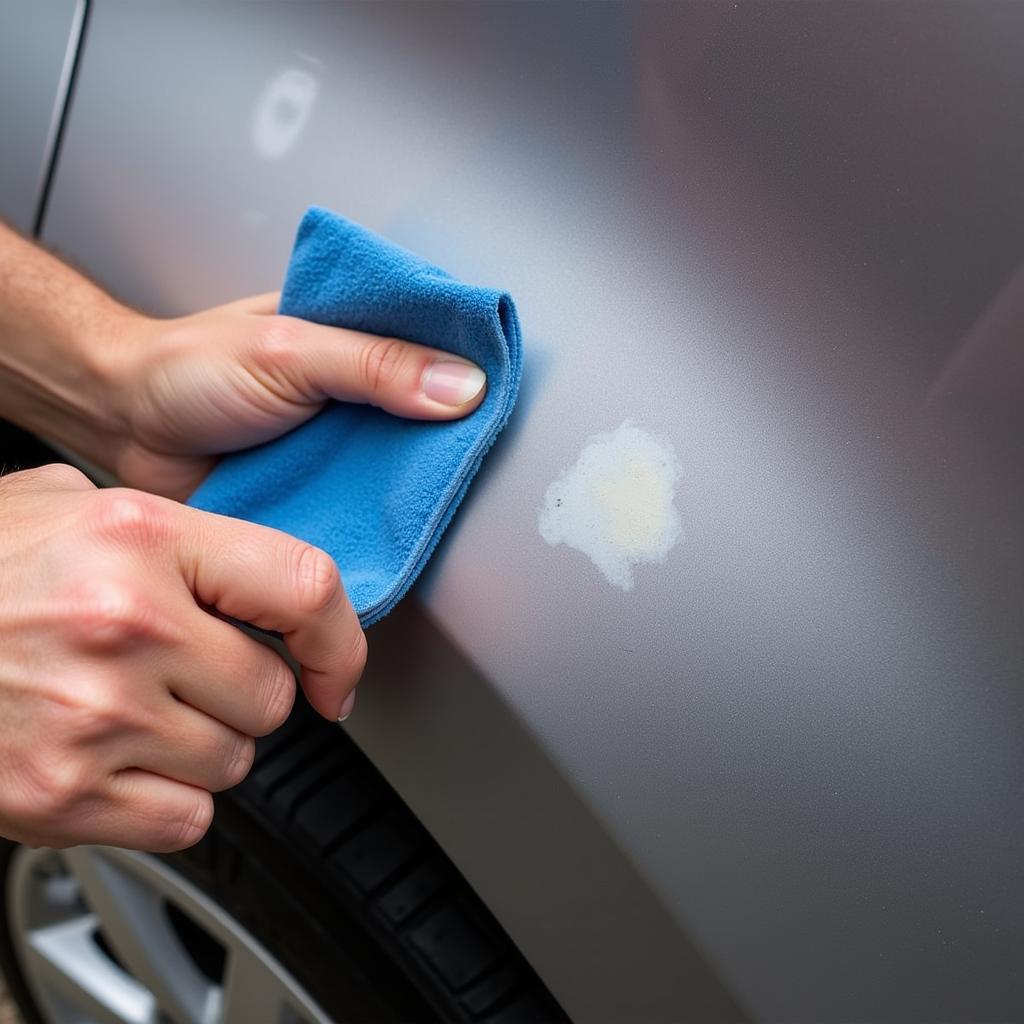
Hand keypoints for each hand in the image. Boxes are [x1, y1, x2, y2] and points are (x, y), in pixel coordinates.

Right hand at [0, 464, 363, 850]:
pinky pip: (186, 817)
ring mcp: (94, 715)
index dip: (338, 639)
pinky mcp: (61, 795)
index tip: (335, 669)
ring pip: (235, 760)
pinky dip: (167, 799)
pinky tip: (117, 759)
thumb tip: (247, 563)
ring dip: (203, 745)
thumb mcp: (61, 503)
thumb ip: (165, 526)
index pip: (303, 584)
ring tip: (135, 711)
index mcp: (139, 537)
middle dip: (244, 692)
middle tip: (187, 675)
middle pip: (272, 693)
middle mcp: (127, 623)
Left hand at [107, 293, 486, 498]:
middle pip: (431, 412)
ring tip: (442, 500)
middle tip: (474, 460)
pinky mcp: (322, 490)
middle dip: (451, 438)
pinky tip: (396, 530)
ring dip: (417, 483)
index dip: (472, 366)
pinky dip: (381, 519)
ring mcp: (342, 443)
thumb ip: (372, 365)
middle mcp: (357, 389)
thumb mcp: (288, 350)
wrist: (125, 428)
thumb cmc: (189, 369)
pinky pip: (367, 506)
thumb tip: (463, 385)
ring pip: (405, 464)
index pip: (436, 343)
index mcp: (355, 332)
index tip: (500, 394)